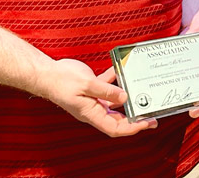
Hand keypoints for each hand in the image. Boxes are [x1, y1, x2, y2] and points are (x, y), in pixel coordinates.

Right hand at [34, 59, 157, 136]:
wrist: (47, 72)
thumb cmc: (62, 82)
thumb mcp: (87, 85)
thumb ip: (106, 91)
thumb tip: (125, 96)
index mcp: (91, 114)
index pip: (115, 128)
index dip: (132, 128)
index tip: (146, 123)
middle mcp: (94, 110)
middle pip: (118, 119)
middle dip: (135, 117)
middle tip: (151, 114)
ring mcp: (92, 100)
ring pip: (115, 102)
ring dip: (128, 98)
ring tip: (142, 93)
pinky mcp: (91, 88)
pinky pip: (107, 86)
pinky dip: (115, 80)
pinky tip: (121, 70)